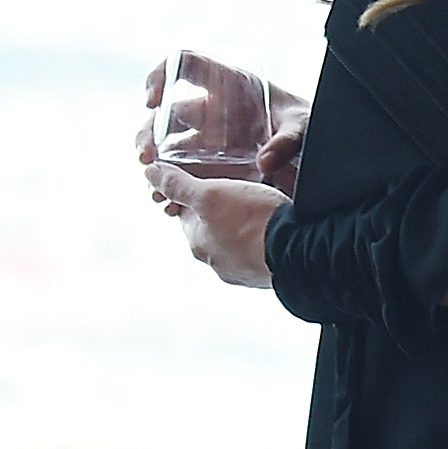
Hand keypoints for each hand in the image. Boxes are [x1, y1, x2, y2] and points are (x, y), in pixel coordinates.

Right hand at [136, 56, 309, 194]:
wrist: (322, 153)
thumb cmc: (311, 127)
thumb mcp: (303, 127)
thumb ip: (287, 141)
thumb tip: (263, 162)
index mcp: (231, 84)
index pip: (184, 64)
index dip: (161, 75)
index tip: (152, 102)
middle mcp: (215, 108)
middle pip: (167, 113)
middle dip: (149, 134)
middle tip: (145, 157)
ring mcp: (212, 136)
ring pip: (169, 146)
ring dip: (155, 165)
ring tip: (155, 189)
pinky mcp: (215, 162)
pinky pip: (185, 172)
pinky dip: (173, 187)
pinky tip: (170, 203)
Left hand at [143, 161, 285, 288]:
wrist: (298, 254)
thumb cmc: (253, 222)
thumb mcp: (210, 194)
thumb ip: (178, 185)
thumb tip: (149, 174)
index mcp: (197, 242)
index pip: (187, 212)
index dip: (198, 192)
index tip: (215, 181)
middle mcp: (214, 261)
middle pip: (211, 227)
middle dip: (222, 210)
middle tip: (242, 190)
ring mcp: (241, 271)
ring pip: (235, 241)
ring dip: (244, 226)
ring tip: (261, 207)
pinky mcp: (264, 274)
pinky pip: (258, 251)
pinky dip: (263, 239)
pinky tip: (275, 227)